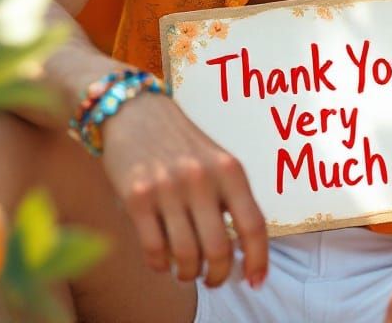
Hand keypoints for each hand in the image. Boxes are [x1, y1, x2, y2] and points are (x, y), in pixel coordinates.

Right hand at [100, 93, 267, 289]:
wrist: (133, 109)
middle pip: (219, 249)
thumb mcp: (215, 160)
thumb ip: (229, 198)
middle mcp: (201, 178)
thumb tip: (241, 252)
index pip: (253, 225)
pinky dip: (161, 265)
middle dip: (218, 275)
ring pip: (186, 256)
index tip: (255, 281)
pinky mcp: (136, 197)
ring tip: (187, 271)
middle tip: (213, 278)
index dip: (258, 259)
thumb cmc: (179, 142)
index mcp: (229, 169)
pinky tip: (163, 261)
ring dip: (188, 274)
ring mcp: (167, 188)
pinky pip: (154, 250)